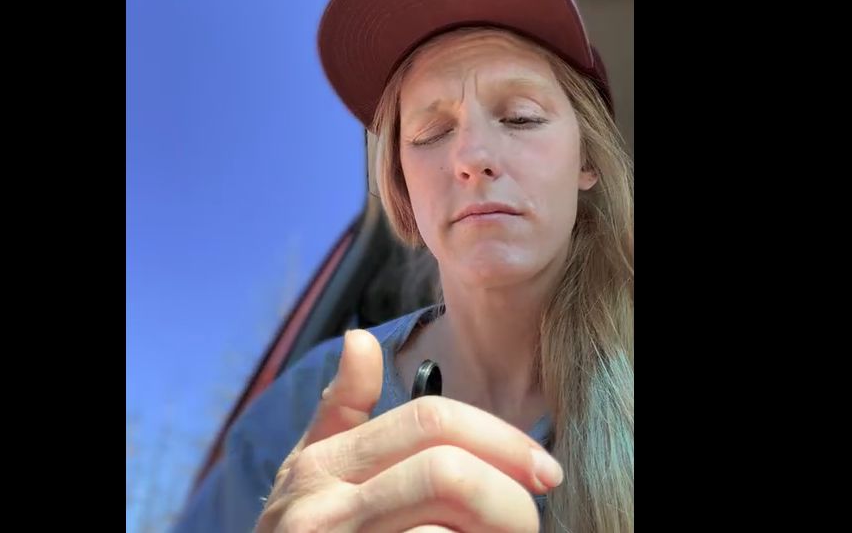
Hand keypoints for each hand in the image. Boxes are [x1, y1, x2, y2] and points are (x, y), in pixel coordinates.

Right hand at [255, 330, 561, 531]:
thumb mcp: (307, 475)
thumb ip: (340, 411)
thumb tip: (360, 338)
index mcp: (321, 465)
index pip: (430, 421)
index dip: (500, 438)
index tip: (544, 469)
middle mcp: (322, 509)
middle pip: (447, 474)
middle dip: (509, 497)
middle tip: (529, 520)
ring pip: (445, 532)